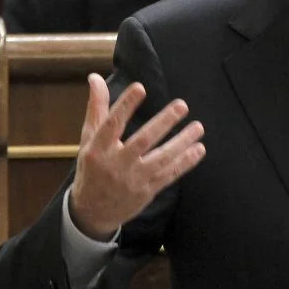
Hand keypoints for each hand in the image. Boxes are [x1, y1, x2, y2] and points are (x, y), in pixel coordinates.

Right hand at [68, 73, 205, 240]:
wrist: (92, 211)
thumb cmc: (92, 168)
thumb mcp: (89, 139)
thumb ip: (96, 109)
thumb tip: (95, 77)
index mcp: (98, 149)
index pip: (111, 124)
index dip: (125, 106)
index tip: (140, 87)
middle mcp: (116, 164)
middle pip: (142, 141)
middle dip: (163, 123)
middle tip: (182, 105)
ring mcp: (133, 179)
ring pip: (161, 159)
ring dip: (182, 142)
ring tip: (198, 127)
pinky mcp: (147, 190)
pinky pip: (169, 174)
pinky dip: (185, 162)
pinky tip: (199, 148)